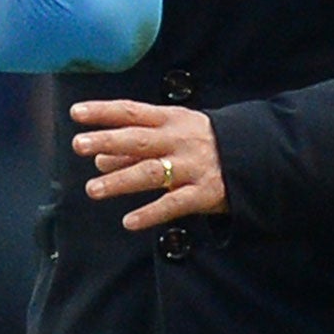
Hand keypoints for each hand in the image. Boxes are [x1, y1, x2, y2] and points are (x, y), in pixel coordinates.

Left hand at [71, 99, 225, 231]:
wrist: (257, 156)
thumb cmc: (203, 142)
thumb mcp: (173, 133)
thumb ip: (136, 146)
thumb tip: (98, 158)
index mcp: (170, 120)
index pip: (131, 111)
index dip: (103, 111)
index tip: (76, 113)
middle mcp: (179, 141)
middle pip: (138, 140)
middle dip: (107, 141)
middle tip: (78, 145)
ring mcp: (192, 167)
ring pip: (151, 173)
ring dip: (120, 181)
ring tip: (93, 190)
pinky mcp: (205, 193)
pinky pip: (174, 204)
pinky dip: (151, 213)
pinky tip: (129, 222)